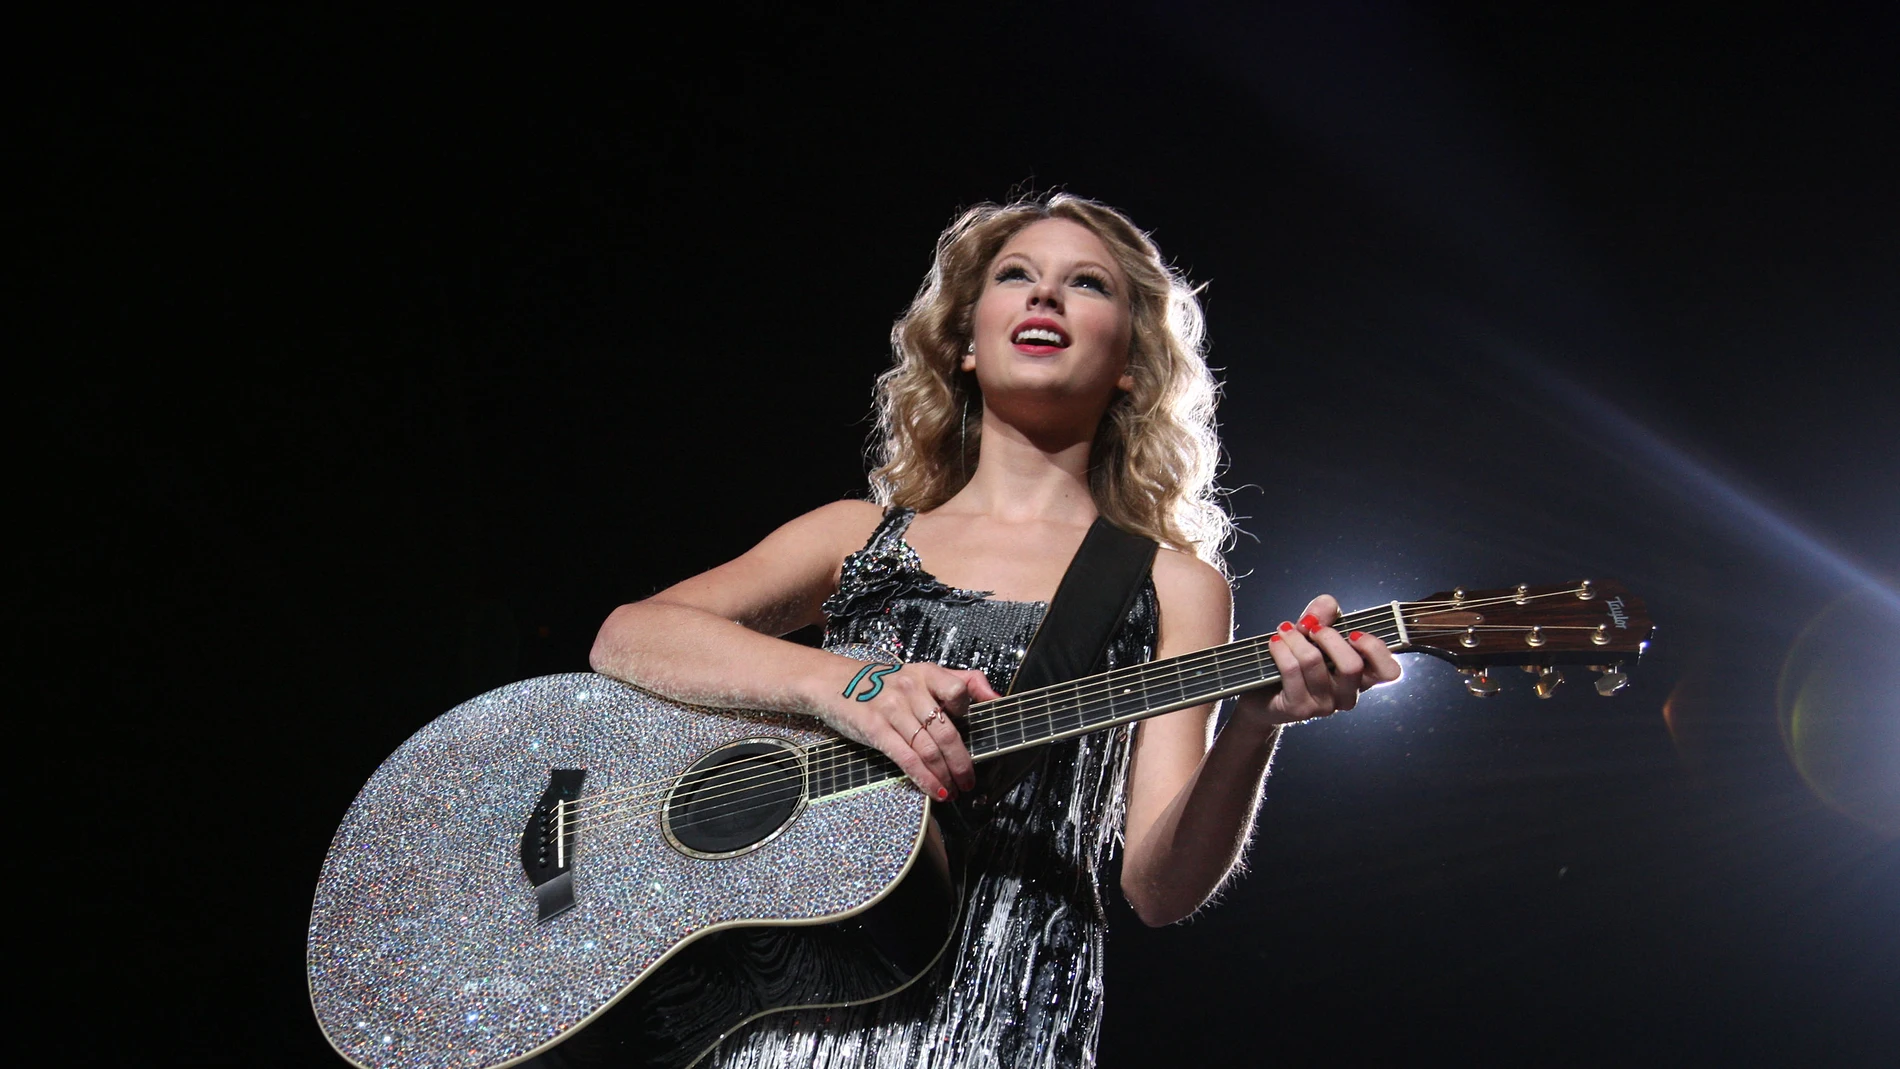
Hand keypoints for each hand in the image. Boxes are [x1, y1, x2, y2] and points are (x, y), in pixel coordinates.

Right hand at [820, 658, 996, 799]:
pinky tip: (935, 791)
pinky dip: (925, 779)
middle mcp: (911, 689)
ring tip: (954, 790)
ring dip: (946, 776)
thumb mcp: (920, 673)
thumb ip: (960, 681)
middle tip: (970, 781)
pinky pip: (907, 759)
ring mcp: (892, 709)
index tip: (976, 736)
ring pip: (929, 750)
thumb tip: (996, 698)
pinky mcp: (876, 729)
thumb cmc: (883, 683)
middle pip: (947, 732)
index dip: (969, 715)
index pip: (958, 691)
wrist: (834, 682)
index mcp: (926, 673)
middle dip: (963, 763)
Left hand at [1237, 595, 1402, 724]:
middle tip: (1311, 627)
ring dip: (1296, 639)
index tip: (1353, 633)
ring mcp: (1324, 705)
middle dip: (1329, 637)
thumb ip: (1323, 615)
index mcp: (1361, 677)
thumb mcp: (1312, 632)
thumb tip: (1327, 604)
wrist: (1263, 693)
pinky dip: (1281, 650)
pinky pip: (1291, 671)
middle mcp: (1348, 695)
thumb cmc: (1296, 661)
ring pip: (1314, 663)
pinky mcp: (1299, 709)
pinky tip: (1275, 642)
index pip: (1389, 672)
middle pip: (1352, 666)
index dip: (1376, 649)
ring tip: (1284, 630)